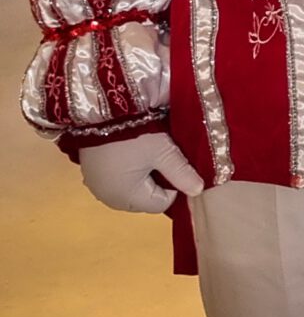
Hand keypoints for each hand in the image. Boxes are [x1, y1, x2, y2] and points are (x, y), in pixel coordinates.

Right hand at [79, 131, 203, 213]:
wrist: (103, 112)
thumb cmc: (136, 134)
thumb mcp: (163, 152)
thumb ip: (182, 173)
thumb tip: (198, 191)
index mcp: (127, 198)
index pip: (161, 203)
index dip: (174, 186)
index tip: (177, 165)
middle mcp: (109, 198)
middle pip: (145, 199)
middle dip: (158, 182)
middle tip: (163, 158)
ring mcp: (97, 187)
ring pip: (131, 189)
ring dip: (143, 176)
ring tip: (149, 154)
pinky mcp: (91, 174)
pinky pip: (116, 180)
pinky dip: (127, 171)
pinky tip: (132, 153)